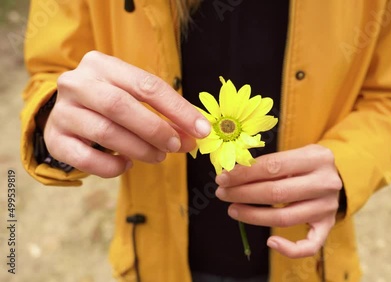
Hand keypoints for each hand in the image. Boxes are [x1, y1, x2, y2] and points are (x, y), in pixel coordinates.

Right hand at [44, 51, 210, 176]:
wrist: (68, 113)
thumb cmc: (111, 103)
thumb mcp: (136, 98)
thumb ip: (164, 114)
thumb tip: (195, 136)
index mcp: (102, 65)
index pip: (147, 85)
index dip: (178, 109)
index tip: (201, 130)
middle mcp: (77, 83)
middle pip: (120, 105)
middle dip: (155, 129)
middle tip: (176, 146)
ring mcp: (62, 111)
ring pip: (105, 132)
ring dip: (139, 149)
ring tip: (158, 157)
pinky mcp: (54, 139)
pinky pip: (85, 158)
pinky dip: (111, 166)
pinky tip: (125, 165)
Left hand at [215, 144, 342, 257]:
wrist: (338, 176)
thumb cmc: (307, 164)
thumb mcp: (295, 153)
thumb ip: (269, 162)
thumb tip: (232, 173)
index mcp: (317, 157)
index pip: (273, 166)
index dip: (244, 173)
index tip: (224, 178)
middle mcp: (326, 182)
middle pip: (277, 193)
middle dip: (243, 194)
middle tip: (223, 193)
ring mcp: (328, 207)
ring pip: (285, 218)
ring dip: (253, 216)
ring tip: (233, 210)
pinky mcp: (329, 225)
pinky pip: (309, 245)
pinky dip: (289, 249)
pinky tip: (270, 241)